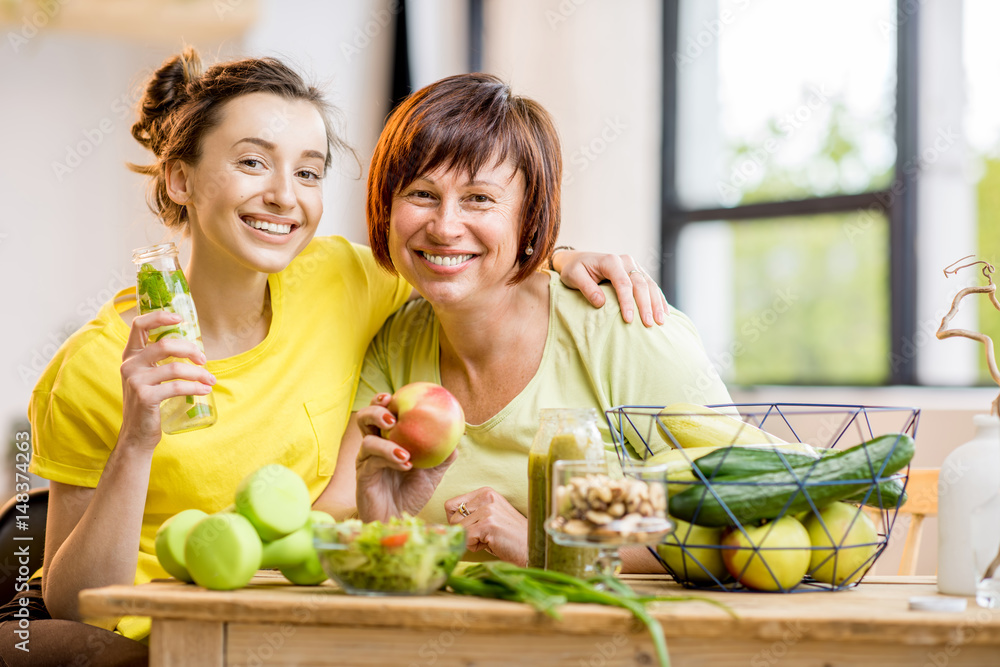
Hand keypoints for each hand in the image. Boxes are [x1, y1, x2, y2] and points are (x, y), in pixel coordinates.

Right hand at [119, 311, 215, 451]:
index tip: (180, 318)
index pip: (139, 325)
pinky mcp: (145, 397)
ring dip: (199, 373)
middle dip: (190, 350)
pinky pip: (177, 387)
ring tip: (210, 379)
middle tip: (204, 360)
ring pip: (175, 367)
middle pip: (165, 345)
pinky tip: (205, 390)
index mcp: (130, 355)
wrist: (137, 434)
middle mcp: (129, 365)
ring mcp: (135, 381)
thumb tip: (193, 348)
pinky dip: (196, 387)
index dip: (160, 317)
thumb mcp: (148, 377)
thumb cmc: (148, 402)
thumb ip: (159, 361)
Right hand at [355, 393, 457, 521]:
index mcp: (386, 440)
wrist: (397, 520)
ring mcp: (365, 461)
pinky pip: (372, 462)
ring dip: (386, 442)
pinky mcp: (363, 477)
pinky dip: (390, 459)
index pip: (380, 413)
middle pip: (364, 419)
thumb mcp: (432, 474)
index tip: (394, 394)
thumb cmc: (411, 494)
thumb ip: (443, 455)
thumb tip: (459, 436)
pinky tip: (406, 464)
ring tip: (404, 450)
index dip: (383, 401)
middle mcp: (372, 447)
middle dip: (375, 412)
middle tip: (392, 416)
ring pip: (366, 441)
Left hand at [444, 487, 527, 565]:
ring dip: (471, 540)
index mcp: (486, 492)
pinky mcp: (488, 524)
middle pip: (452, 519)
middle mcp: (486, 497)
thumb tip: (446, 521)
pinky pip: (466, 539)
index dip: (458, 521)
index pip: (451, 505)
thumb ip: (471, 513)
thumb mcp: (490, 516)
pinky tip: (492, 543)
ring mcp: (488, 510)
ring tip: (490, 539)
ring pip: (459, 530)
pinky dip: (475, 547)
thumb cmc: (509, 536)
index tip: (474, 527)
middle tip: (485, 535)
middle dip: (465, 532)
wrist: (531, 548)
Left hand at [554, 251, 668, 326]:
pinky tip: (664, 312)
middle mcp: (626, 261)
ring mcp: (634, 266)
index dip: (627, 302)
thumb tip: (601, 303)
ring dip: (657, 303)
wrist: (578, 260)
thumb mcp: (573, 276)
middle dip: (646, 305)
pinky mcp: (637, 272)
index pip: (623, 283)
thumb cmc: (574, 270)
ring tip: (661, 321)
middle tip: (649, 324)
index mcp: (610, 261)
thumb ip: (586, 288)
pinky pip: (651, 286)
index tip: (629, 319)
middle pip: (641, 284)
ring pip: (650, 284)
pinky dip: (659, 299)